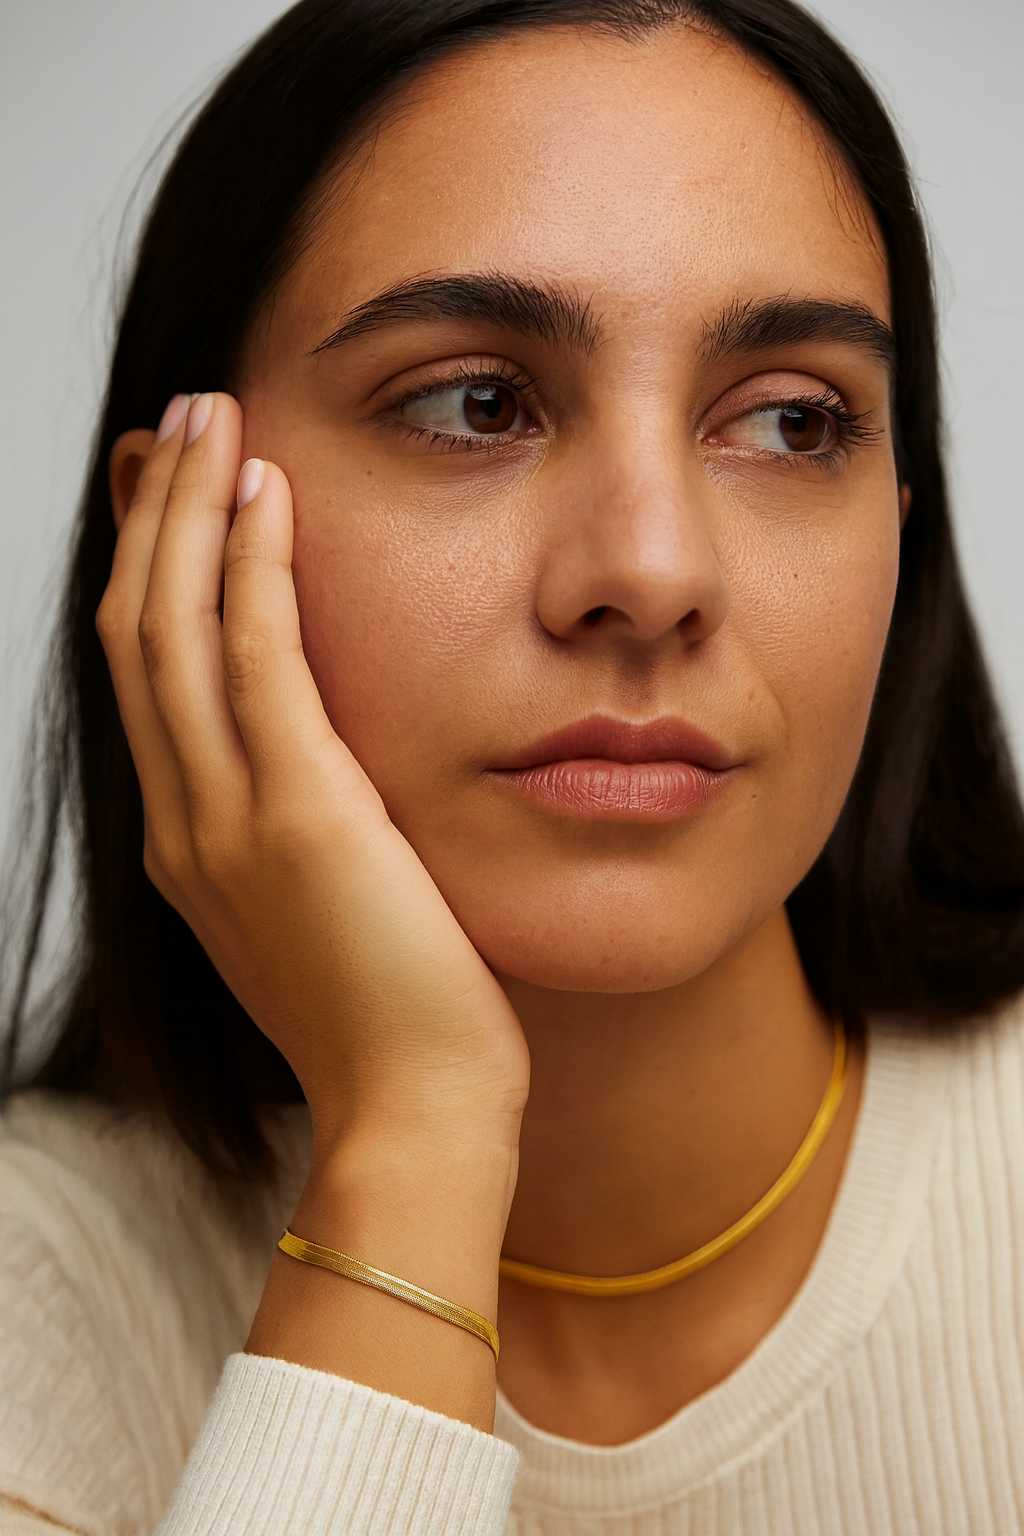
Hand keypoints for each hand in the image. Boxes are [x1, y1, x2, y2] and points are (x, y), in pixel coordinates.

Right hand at [99, 391, 528, 1156]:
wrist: (417, 1112)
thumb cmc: (395, 1017)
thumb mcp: (322, 913)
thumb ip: (300, 832)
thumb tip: (324, 765)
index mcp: (190, 846)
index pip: (147, 680)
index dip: (150, 573)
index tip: (177, 496)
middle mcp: (184, 825)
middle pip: (136, 633)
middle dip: (152, 517)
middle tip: (182, 422)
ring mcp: (227, 822)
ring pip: (171, 629)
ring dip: (187, 512)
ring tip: (213, 419)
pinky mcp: (298, 816)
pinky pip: (256, 660)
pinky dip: (251, 567)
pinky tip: (267, 492)